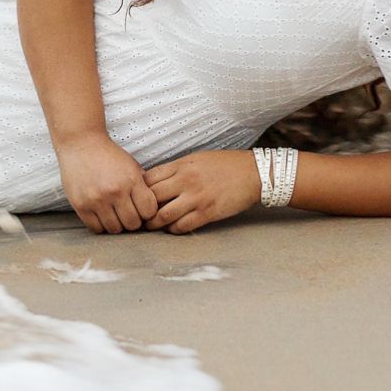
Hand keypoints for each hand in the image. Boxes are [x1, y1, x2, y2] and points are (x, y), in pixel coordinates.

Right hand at [56, 133, 158, 233]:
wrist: (81, 144)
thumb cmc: (109, 156)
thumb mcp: (131, 165)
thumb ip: (143, 185)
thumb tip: (154, 207)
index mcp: (131, 180)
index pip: (149, 211)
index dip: (147, 213)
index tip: (142, 209)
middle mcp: (115, 191)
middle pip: (132, 224)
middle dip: (133, 221)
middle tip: (128, 214)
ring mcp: (97, 200)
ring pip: (115, 229)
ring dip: (117, 224)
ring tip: (114, 214)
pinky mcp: (81, 205)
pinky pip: (96, 228)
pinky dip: (101, 225)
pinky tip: (102, 215)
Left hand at [142, 150, 260, 233]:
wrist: (252, 173)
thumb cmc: (225, 165)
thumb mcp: (197, 159)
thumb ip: (177, 169)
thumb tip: (157, 183)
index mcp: (181, 165)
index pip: (148, 179)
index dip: (139, 190)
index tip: (138, 197)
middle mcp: (185, 180)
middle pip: (151, 198)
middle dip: (142, 210)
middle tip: (140, 216)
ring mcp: (196, 198)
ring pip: (163, 216)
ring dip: (154, 224)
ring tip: (152, 226)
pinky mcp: (207, 213)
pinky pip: (182, 226)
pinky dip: (173, 230)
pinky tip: (173, 229)